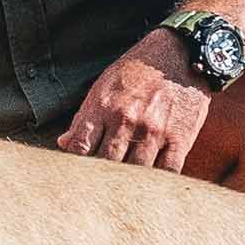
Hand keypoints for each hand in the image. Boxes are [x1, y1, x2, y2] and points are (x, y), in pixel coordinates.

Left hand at [59, 30, 213, 174]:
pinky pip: (167, 172)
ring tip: (122, 191)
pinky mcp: (180, 138)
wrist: (181, 53)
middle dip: (99, 178)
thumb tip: (64, 143)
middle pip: (106, 164)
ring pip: (135, 172)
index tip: (75, 176)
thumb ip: (85, 117)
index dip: (74, 167)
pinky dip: (157, 183)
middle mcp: (126, 120)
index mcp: (103, 107)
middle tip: (97, 189)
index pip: (80, 147)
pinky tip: (151, 185)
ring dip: (128, 183)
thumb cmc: (138, 71)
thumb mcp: (104, 86)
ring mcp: (154, 130)